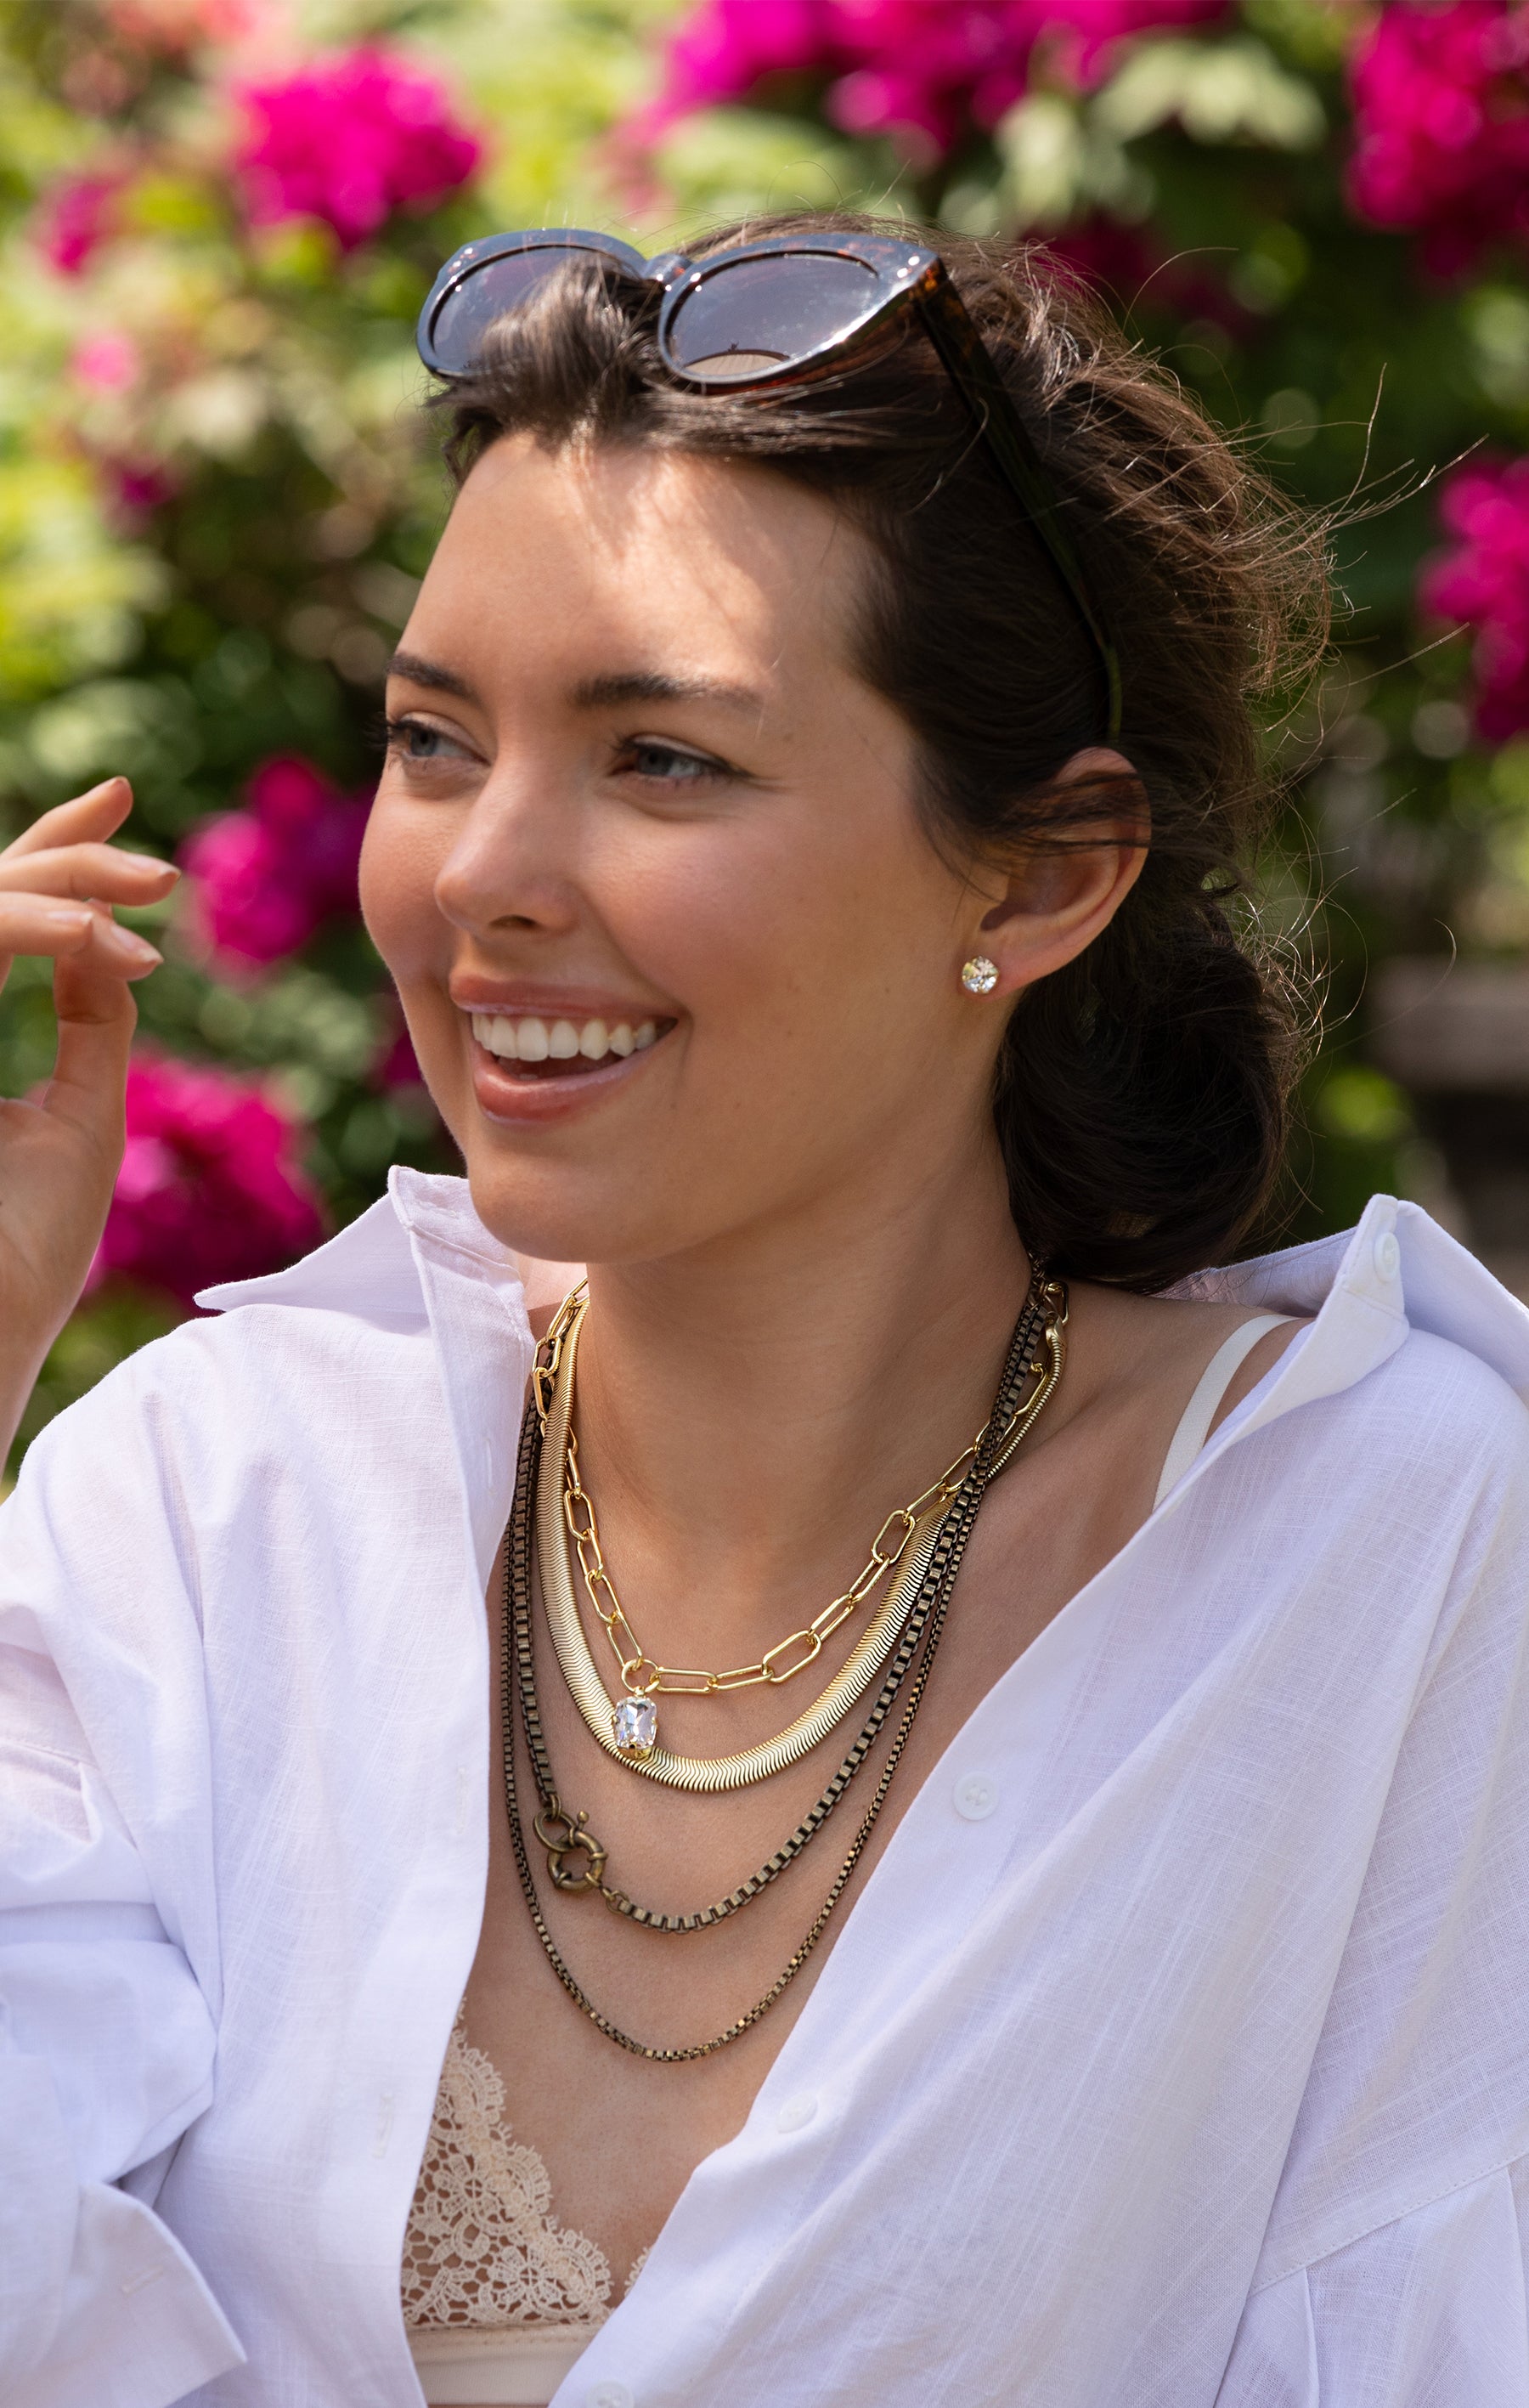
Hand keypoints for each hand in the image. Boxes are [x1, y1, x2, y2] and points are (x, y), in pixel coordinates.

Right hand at [0, 777, 177, 1459]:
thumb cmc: (26, 1246)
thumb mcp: (81, 1115)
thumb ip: (88, 1021)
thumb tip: (109, 940)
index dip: (53, 847)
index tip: (118, 802)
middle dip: (63, 846)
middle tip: (145, 841)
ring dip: (59, 889)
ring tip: (146, 894)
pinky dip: (31, 929)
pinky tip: (94, 938)